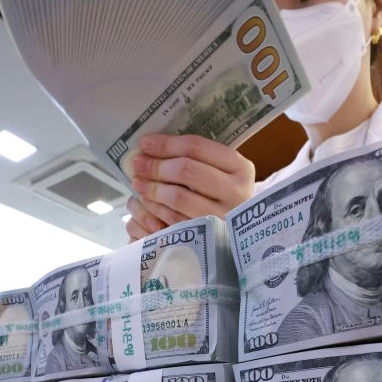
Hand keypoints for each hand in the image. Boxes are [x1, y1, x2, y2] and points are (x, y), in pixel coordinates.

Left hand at [125, 134, 254, 240]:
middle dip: (156, 166)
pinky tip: (147, 202)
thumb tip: (153, 146)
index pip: (197, 147)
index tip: (144, 144)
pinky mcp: (210, 238)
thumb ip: (197, 159)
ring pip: (179, 197)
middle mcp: (236, 191)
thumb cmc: (225, 195)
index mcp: (240, 167)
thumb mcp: (223, 173)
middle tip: (137, 164)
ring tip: (138, 183)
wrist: (244, 234)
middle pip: (186, 170)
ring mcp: (224, 217)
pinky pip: (176, 220)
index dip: (166, 144)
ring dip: (153, 188)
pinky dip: (157, 209)